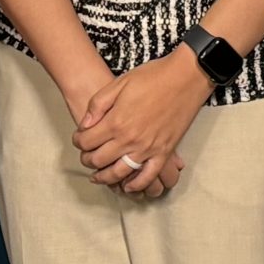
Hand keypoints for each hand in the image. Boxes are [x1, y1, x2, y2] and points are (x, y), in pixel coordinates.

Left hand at [77, 52, 212, 195]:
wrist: (185, 77)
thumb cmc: (153, 77)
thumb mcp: (119, 83)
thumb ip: (98, 105)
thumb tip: (85, 124)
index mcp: (116, 121)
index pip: (86, 142)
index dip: (78, 141)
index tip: (79, 138)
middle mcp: (129, 139)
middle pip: (99, 160)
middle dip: (87, 159)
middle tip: (85, 156)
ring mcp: (148, 148)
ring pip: (119, 173)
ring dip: (105, 177)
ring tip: (98, 175)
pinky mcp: (164, 152)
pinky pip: (148, 176)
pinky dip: (136, 185)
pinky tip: (128, 186)